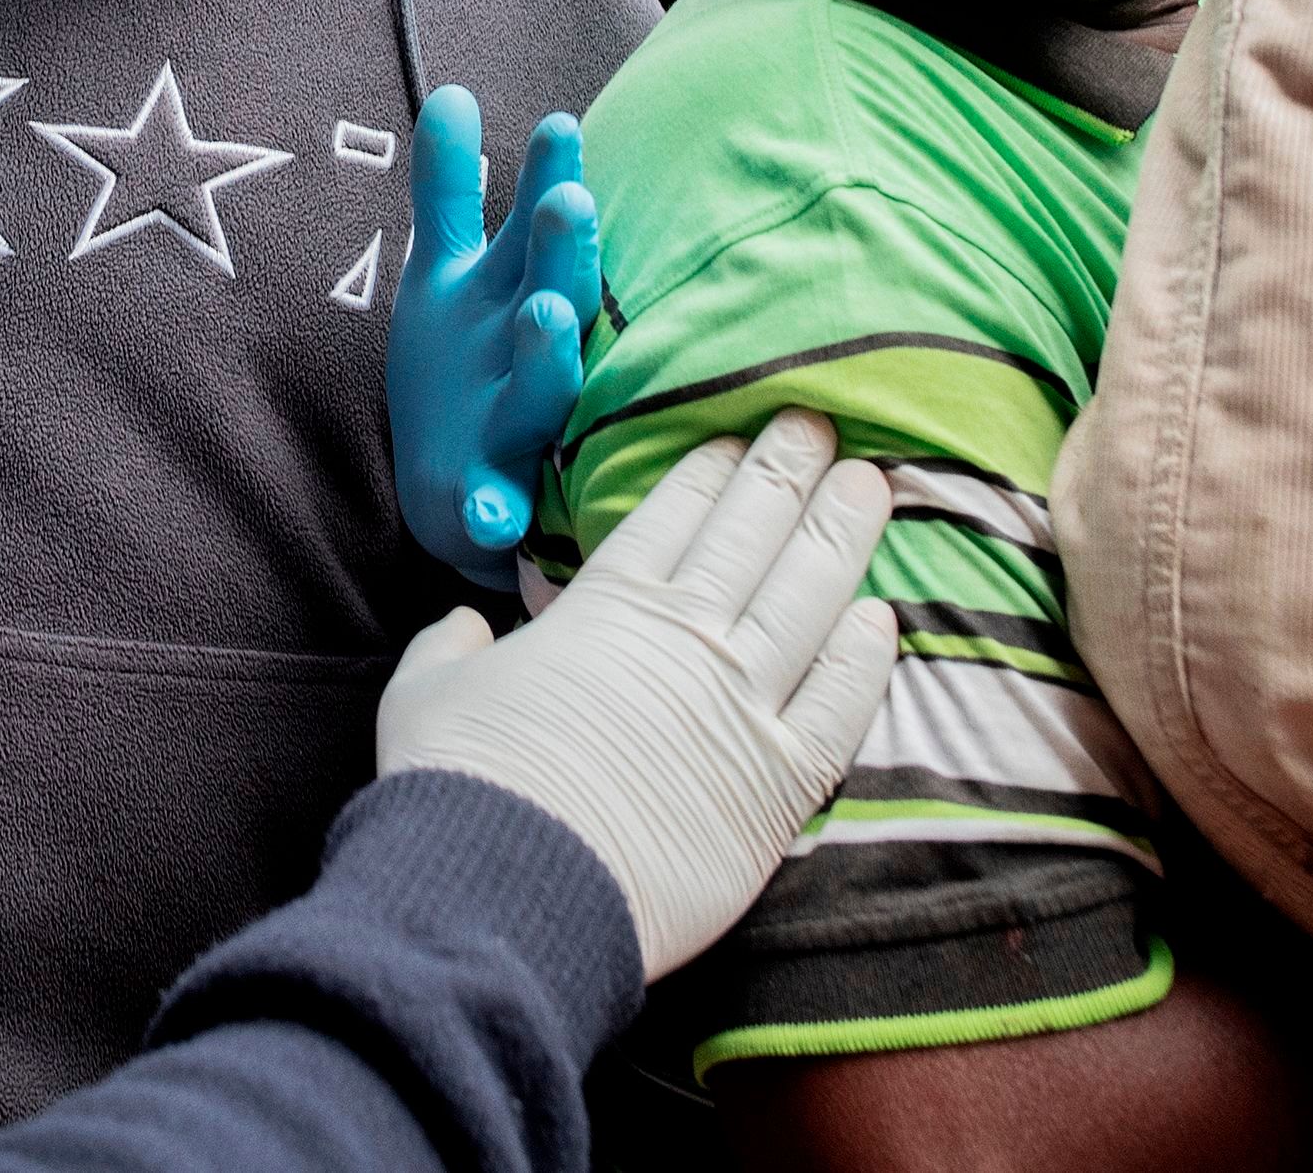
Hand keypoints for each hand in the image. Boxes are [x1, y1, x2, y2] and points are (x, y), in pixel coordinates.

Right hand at [377, 410, 896, 980]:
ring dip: (844, 535)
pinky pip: (841, 705)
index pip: (675, 515)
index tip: (738, 438)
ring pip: (811, 597)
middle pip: (754, 534)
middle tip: (819, 427)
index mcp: (605, 606)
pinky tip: (883, 618)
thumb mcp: (428, 690)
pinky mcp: (779, 784)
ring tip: (873, 485)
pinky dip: (867, 658)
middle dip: (790, 470)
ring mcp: (742, 706)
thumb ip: (450, 646)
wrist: (512, 885)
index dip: (712, 471)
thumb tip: (464, 625)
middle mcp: (686, 638)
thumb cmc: (460, 783)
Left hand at [387, 87, 598, 590]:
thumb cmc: (473, 367)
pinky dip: (493, 513)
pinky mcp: (491, 499)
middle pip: (551, 291)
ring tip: (548, 317)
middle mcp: (530, 352)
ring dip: (545, 357)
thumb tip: (455, 90)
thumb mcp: (446, 271)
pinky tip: (491, 514)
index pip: (532, 228)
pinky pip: (496, 509)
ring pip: (539, 390)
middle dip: (561, 251)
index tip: (556, 122)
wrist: (469, 499)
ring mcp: (516, 426)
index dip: (543, 177)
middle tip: (569, 202)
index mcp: (515, 295)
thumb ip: (450, 187)